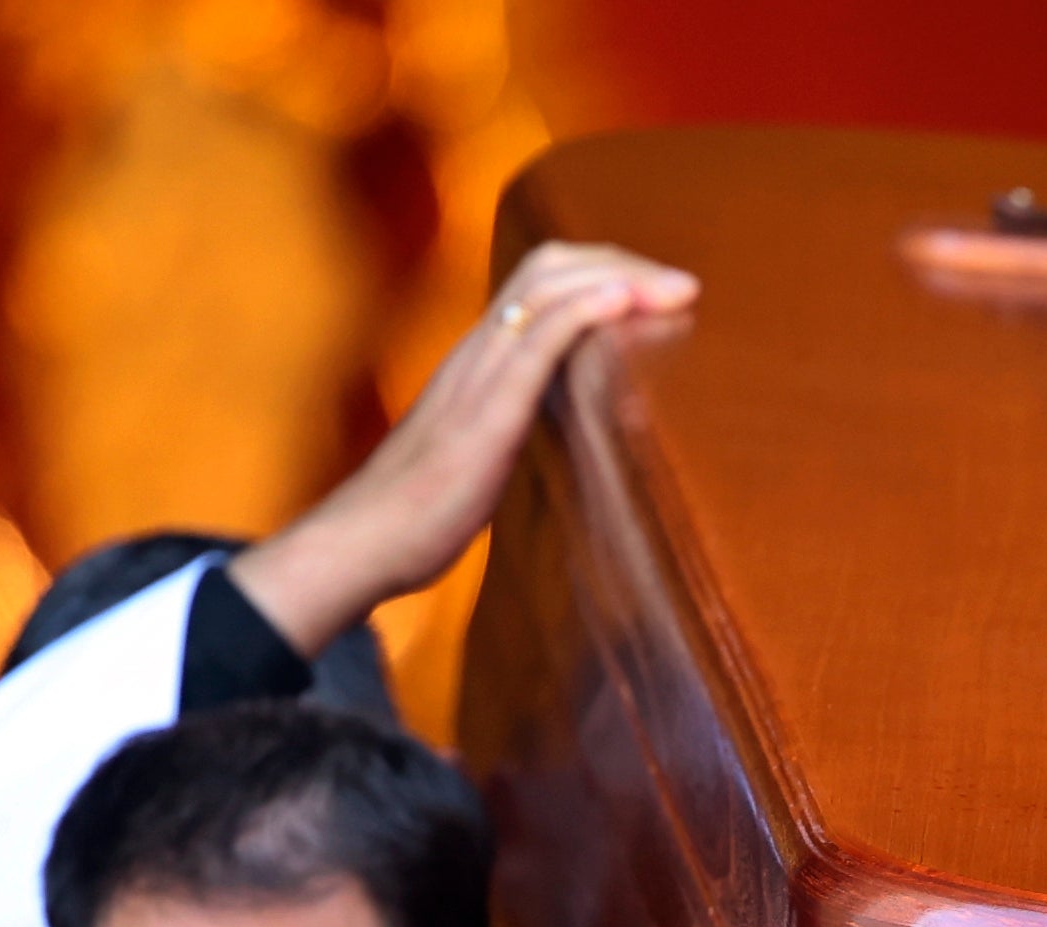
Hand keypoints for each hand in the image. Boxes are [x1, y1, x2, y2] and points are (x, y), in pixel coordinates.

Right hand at [225, 240, 698, 653]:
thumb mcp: (481, 454)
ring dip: (620, 279)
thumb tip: (568, 433)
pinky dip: (585, 311)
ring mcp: (479, 376)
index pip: (542, 282)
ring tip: (675, 288)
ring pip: (547, 290)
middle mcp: (477, 352)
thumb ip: (517, 427)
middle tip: (682, 286)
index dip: (602, 272)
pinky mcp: (487, 413)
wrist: (363, 543)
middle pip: (551, 267)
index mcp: (478, 360)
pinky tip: (624, 300)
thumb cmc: (418, 512)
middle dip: (623, 262)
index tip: (658, 291)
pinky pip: (536, 342)